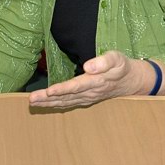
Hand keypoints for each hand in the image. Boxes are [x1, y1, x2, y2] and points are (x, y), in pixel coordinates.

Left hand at [28, 50, 145, 107]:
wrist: (132, 81)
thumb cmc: (122, 67)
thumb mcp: (117, 59)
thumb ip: (104, 61)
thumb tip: (89, 66)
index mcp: (96, 82)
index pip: (77, 86)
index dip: (63, 89)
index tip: (49, 91)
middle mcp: (90, 92)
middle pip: (66, 97)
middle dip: (48, 99)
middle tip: (31, 99)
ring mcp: (87, 98)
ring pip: (65, 102)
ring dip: (48, 103)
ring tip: (32, 102)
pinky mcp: (85, 99)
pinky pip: (68, 104)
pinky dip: (55, 105)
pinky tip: (45, 104)